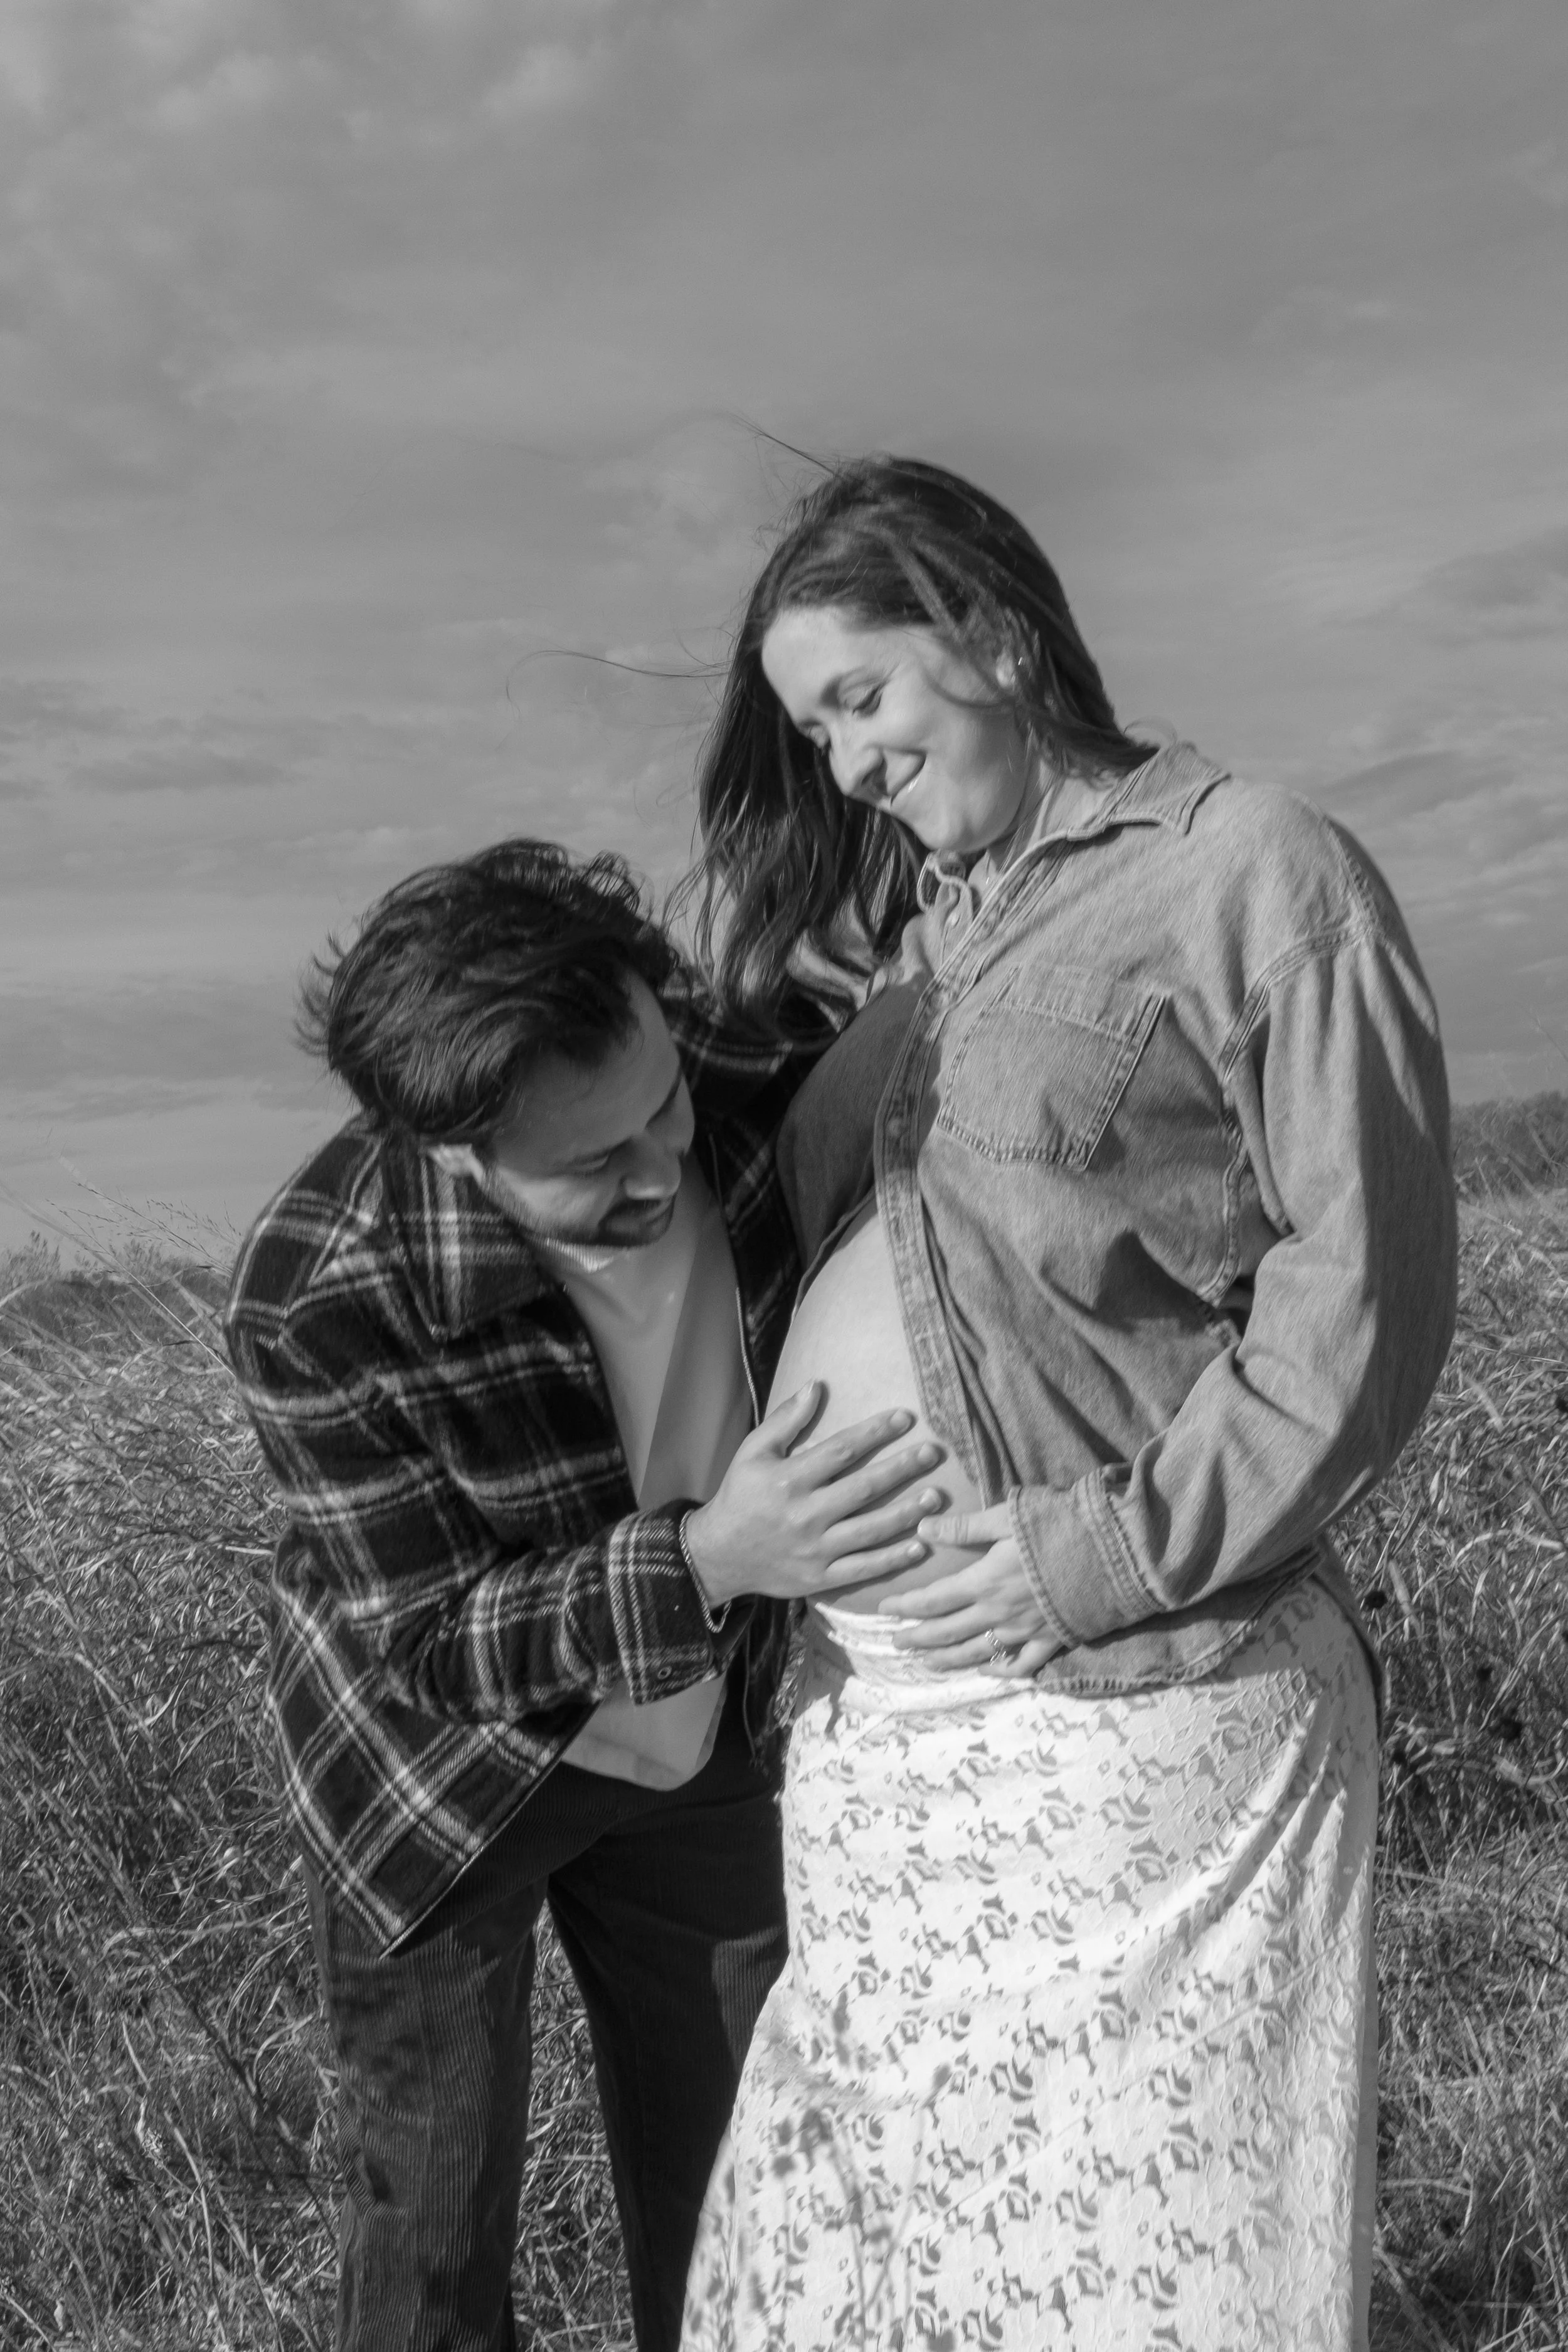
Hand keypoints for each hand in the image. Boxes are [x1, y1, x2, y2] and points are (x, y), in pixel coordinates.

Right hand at [683, 1385, 945, 1605]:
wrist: (719, 1554)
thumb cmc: (740, 1495)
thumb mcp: (753, 1452)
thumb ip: (785, 1420)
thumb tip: (815, 1385)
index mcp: (789, 1480)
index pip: (841, 1451)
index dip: (875, 1432)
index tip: (905, 1417)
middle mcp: (804, 1514)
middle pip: (863, 1489)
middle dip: (902, 1468)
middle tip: (933, 1452)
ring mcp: (815, 1549)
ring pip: (870, 1530)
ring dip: (906, 1513)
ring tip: (935, 1497)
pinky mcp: (820, 1578)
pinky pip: (863, 1569)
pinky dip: (893, 1560)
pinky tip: (920, 1546)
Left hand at [880, 1501, 1064, 1676]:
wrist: (1115, 1553)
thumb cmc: (1059, 1526)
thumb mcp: (1007, 1517)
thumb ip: (964, 1526)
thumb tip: (922, 1528)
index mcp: (983, 1582)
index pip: (932, 1600)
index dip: (905, 1607)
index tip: (884, 1610)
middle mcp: (998, 1614)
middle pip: (946, 1633)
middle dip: (917, 1639)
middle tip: (894, 1644)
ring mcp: (1025, 1632)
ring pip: (976, 1653)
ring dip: (946, 1660)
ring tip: (926, 1663)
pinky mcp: (1052, 1641)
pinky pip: (1020, 1665)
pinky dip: (999, 1671)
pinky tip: (985, 1670)